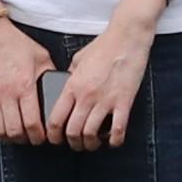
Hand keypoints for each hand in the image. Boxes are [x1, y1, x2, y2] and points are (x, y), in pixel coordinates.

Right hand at [0, 14, 54, 143]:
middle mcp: (5, 94)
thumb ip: (49, 75)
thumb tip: (59, 91)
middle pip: (15, 131)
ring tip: (16, 134)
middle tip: (30, 138)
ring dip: (9, 137)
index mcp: (24, 85)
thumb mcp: (40, 56)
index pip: (32, 123)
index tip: (42, 137)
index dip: (39, 136)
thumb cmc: (14, 42)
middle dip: (25, 139)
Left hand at [57, 23, 154, 147]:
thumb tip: (67, 88)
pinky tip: (112, 140)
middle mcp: (87, 96)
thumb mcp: (78, 59)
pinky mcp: (124, 102)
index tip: (56, 139)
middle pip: (73, 131)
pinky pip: (118, 130)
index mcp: (73, 85)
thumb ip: (70, 76)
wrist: (127, 37)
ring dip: (90, 144)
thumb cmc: (104, 45)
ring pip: (92, 134)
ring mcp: (106, 100)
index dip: (53, 134)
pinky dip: (114, 140)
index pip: (56, 119)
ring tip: (92, 143)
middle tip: (75, 144)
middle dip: (72, 143)